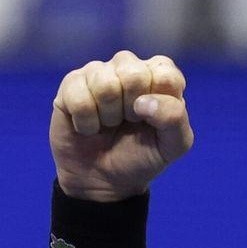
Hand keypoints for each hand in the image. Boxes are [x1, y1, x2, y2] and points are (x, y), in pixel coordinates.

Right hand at [50, 51, 192, 201]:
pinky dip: (86, 122)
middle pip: (134, 74)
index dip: (159, 102)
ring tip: (109, 124)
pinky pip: (78, 97)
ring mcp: (98, 73)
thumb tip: (143, 101)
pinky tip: (89, 126)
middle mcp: (130, 68)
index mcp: (160, 78)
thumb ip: (175, 118)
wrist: (104, 180)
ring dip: (108, 116)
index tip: (152, 119)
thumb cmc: (143, 156)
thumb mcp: (174, 145)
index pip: (166, 73)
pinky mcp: (71, 84)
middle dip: (132, 109)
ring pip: (105, 84)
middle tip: (129, 121)